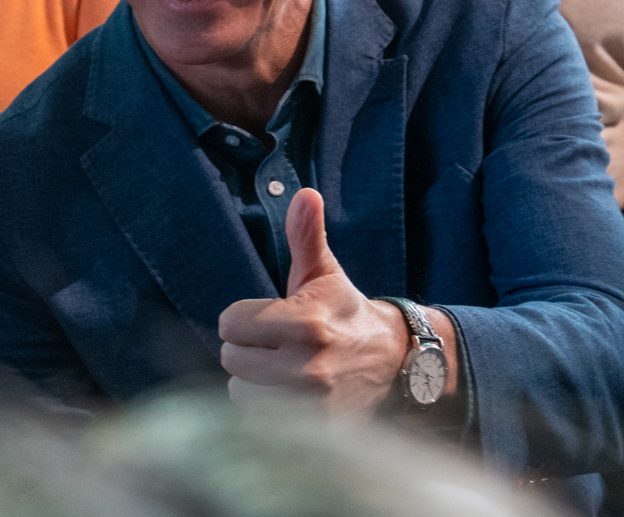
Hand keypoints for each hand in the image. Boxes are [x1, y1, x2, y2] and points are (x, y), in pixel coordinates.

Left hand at [219, 188, 420, 413]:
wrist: (394, 362)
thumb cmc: (344, 312)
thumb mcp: (325, 273)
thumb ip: (307, 235)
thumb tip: (305, 194)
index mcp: (304, 322)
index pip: (229, 323)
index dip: (243, 318)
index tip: (267, 319)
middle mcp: (307, 366)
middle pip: (231, 360)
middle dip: (247, 350)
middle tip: (274, 345)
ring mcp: (310, 404)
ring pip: (240, 393)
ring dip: (254, 383)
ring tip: (281, 370)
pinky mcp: (314, 430)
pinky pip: (258, 423)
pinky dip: (266, 410)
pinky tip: (288, 395)